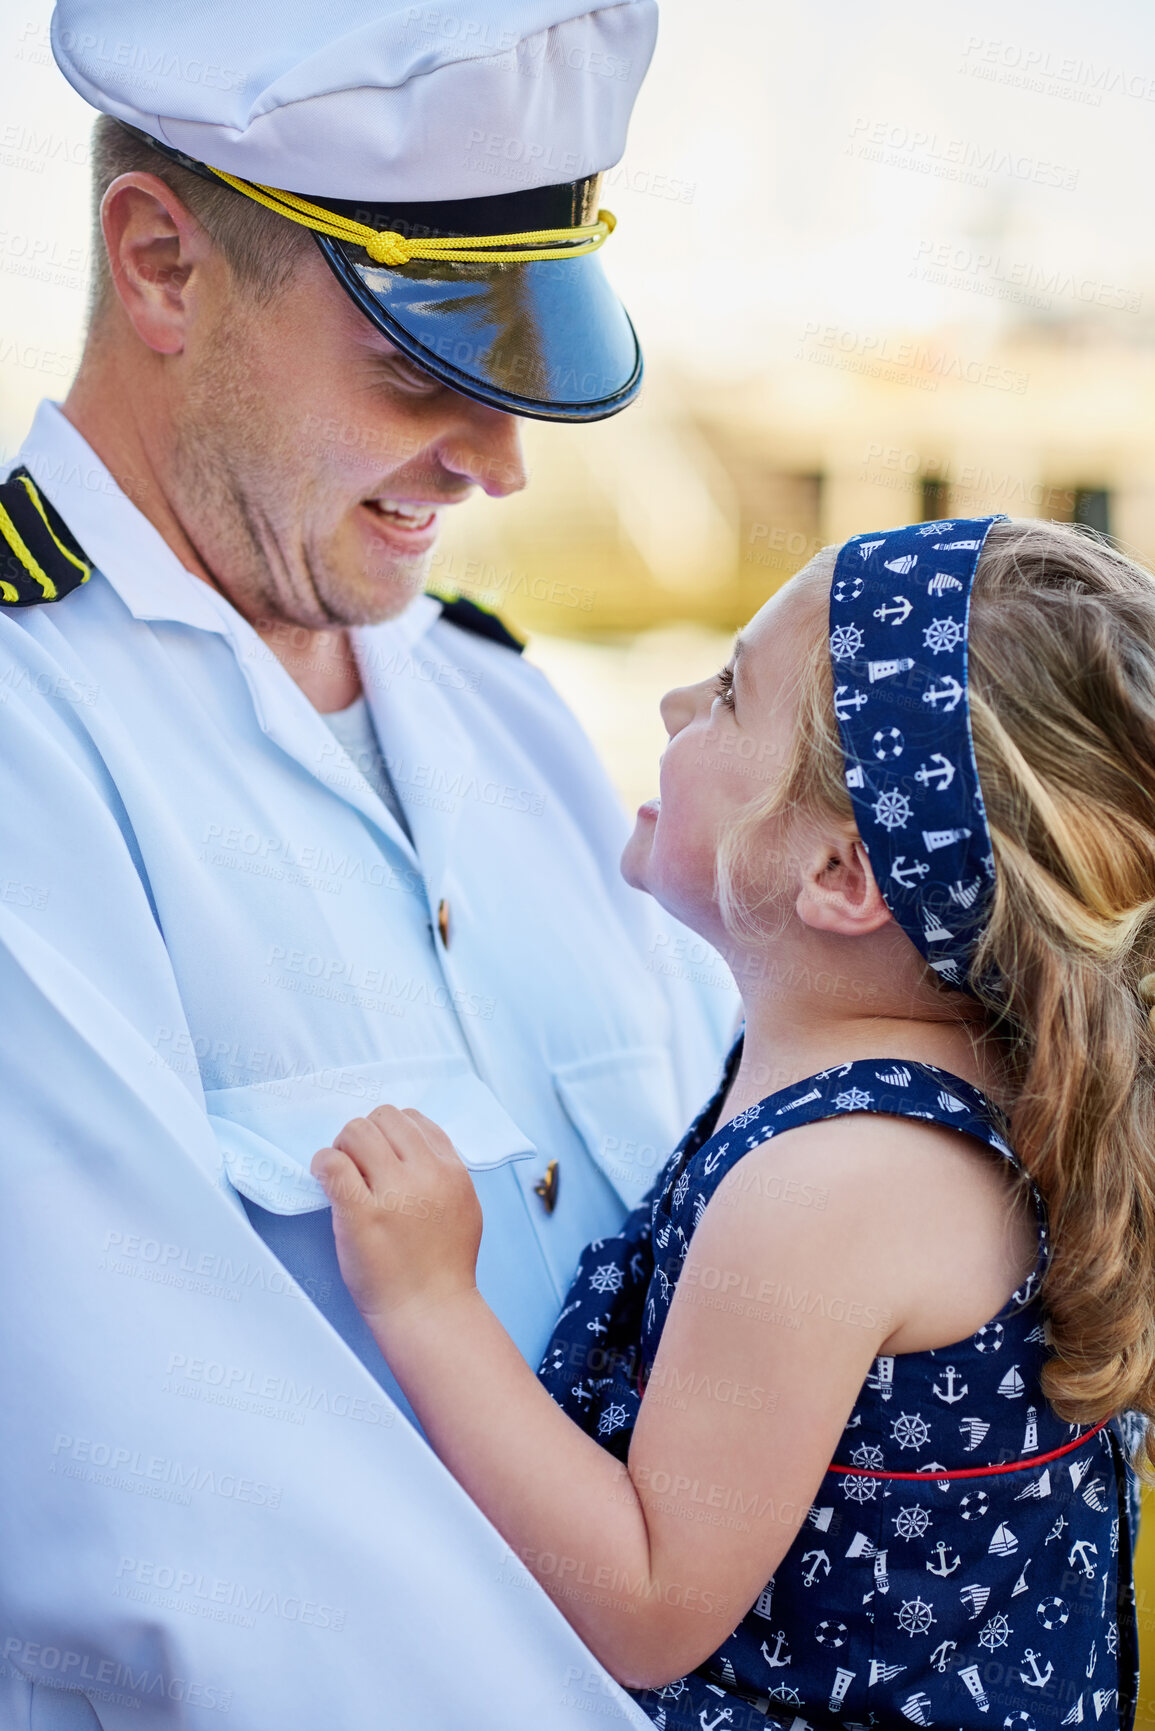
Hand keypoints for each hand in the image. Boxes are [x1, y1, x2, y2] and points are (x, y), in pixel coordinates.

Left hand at [311, 1106, 481, 1337]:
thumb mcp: (463, 1205)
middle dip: (364, 1136)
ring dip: (343, 1148)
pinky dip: (323, 1164)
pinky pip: (332, 1163)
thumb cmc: (444, 1267)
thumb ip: (443, 1172)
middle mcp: (425, 1175)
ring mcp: (393, 1194)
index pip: (413, 1119)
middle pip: (382, 1118)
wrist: (430, 1311)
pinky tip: (325, 1179)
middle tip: (357, 1165)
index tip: (380, 1155)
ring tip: (343, 1175)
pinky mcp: (361, 1215)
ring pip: (356, 1131)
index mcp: (451, 1171)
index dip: (390, 1132)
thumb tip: (412, 1147)